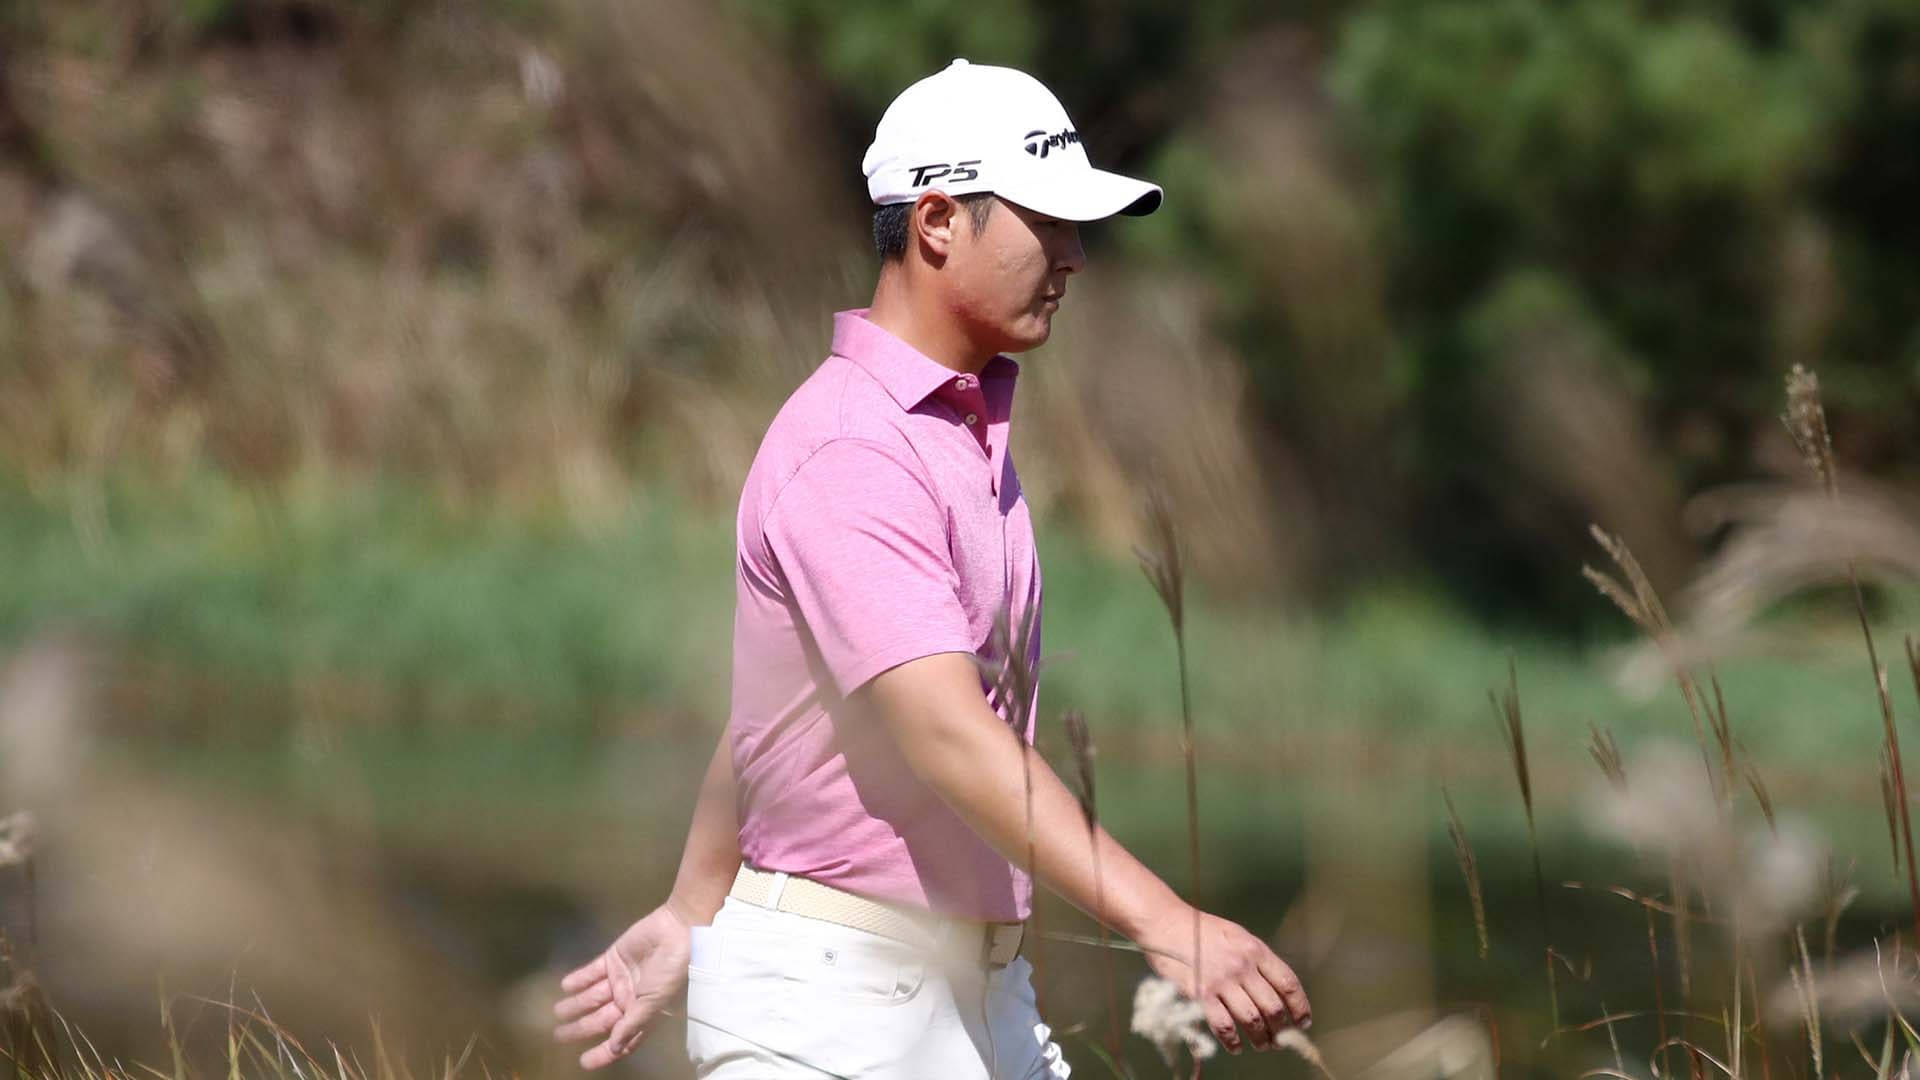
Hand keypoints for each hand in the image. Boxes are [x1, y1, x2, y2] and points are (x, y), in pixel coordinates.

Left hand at [553, 902, 694, 1068]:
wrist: (679, 931)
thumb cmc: (672, 971)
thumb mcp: (655, 1002)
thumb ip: (633, 1024)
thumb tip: (614, 1048)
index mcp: (644, 1014)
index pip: (621, 1039)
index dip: (604, 1052)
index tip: (583, 1062)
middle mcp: (630, 999)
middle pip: (601, 1019)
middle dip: (581, 1028)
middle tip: (559, 1035)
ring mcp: (620, 979)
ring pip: (593, 997)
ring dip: (575, 1005)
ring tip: (558, 1012)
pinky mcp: (613, 958)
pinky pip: (592, 972)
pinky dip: (579, 979)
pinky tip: (565, 986)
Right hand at [1141, 906, 1310, 1054]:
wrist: (1165, 924)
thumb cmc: (1200, 930)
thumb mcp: (1236, 935)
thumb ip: (1256, 959)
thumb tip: (1275, 989)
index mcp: (1255, 950)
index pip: (1288, 983)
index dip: (1300, 1006)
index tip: (1303, 1021)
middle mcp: (1242, 966)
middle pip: (1273, 1007)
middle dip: (1281, 1029)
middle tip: (1280, 1040)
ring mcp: (1221, 981)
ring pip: (1252, 1020)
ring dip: (1261, 1038)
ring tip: (1262, 1045)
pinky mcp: (1200, 994)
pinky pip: (1224, 1026)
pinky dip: (1232, 1041)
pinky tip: (1236, 1046)